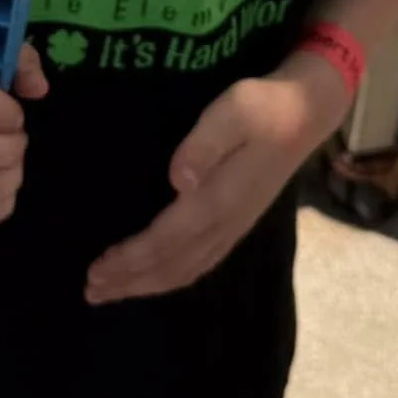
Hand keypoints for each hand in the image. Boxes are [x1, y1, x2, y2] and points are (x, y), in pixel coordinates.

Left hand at [85, 59, 345, 304]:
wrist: (306, 113)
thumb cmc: (263, 106)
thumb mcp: (234, 110)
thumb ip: (204, 143)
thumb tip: (177, 179)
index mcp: (218, 200)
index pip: (166, 241)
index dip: (130, 260)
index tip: (95, 269)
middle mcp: (226, 223)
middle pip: (173, 265)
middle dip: (131, 281)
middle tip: (91, 291)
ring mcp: (235, 227)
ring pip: (187, 269)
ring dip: (148, 284)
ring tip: (113, 290)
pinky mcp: (239, 221)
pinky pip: (201, 263)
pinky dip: (173, 276)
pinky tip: (157, 276)